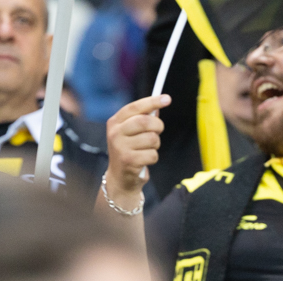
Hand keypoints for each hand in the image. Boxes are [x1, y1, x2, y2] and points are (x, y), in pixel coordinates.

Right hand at [101, 94, 169, 210]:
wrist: (120, 179)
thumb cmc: (129, 151)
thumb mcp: (131, 133)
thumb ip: (142, 118)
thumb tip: (159, 104)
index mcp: (114, 122)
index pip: (135, 107)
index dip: (152, 101)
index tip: (167, 99)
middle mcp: (115, 133)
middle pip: (145, 122)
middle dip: (158, 126)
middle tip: (159, 131)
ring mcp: (120, 147)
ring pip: (152, 139)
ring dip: (156, 145)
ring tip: (148, 149)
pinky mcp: (129, 161)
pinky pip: (152, 154)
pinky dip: (153, 158)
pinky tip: (145, 161)